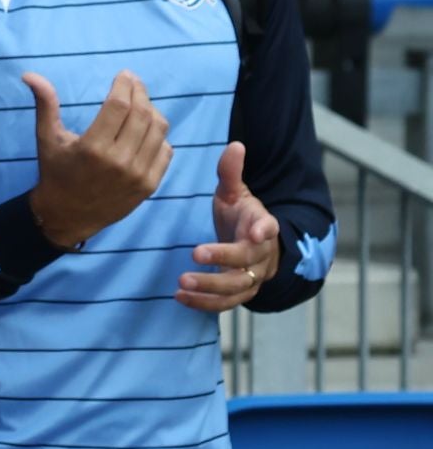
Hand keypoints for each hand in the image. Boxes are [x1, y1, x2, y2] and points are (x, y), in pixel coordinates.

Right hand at [23, 70, 172, 248]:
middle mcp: (119, 161)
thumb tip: (30, 75)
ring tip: (141, 104)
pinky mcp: (150, 185)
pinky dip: (159, 136)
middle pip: (142, 114)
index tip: (124, 75)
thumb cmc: (56, 172)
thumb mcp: (47, 139)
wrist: (68, 216)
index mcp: (93, 147)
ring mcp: (138, 174)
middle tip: (134, 83)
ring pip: (158, 130)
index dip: (125, 85)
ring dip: (152, 110)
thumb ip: (45, 105)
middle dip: (141, 92)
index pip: (119, 105)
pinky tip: (145, 130)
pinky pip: (165, 151)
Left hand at [177, 141, 280, 311]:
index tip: (257, 231)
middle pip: (247, 261)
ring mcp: (253, 276)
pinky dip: (204, 303)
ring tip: (182, 283)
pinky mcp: (240, 292)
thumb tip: (235, 145)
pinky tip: (180, 297)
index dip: (265, 230)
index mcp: (262, 225)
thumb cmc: (240, 215)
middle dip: (222, 259)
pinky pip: (225, 303)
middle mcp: (261, 254)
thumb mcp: (235, 193)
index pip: (269, 227)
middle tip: (195, 254)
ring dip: (210, 288)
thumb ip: (231, 172)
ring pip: (236, 287)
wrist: (252, 244)